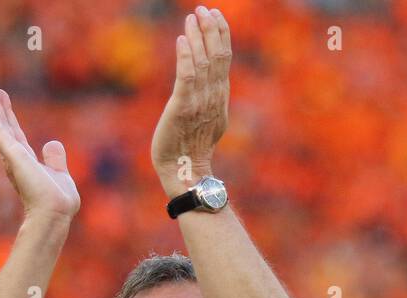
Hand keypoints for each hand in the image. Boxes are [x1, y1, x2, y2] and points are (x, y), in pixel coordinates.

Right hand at [0, 83, 79, 222]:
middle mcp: (15, 158)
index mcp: (26, 162)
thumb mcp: (60, 174)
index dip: (9, 116)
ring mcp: (12, 156)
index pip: (15, 133)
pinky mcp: (11, 154)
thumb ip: (54, 159)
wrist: (55, 212)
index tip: (3, 98)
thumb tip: (52, 143)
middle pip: (4, 126)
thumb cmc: (58, 202)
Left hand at [151, 6, 231, 192]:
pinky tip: (182, 39)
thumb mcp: (208, 117)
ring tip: (193, 17)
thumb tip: (212, 78)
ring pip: (203, 62)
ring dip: (198, 37)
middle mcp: (213, 97)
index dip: (221, 35)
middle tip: (203, 9)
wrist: (184, 171)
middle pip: (217, 56)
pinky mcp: (182, 108)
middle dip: (211, 30)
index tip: (216, 14)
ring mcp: (199, 103)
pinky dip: (186, 56)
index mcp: (220, 97)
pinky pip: (186, 78)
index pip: (224, 59)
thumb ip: (210, 96)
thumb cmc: (191, 146)